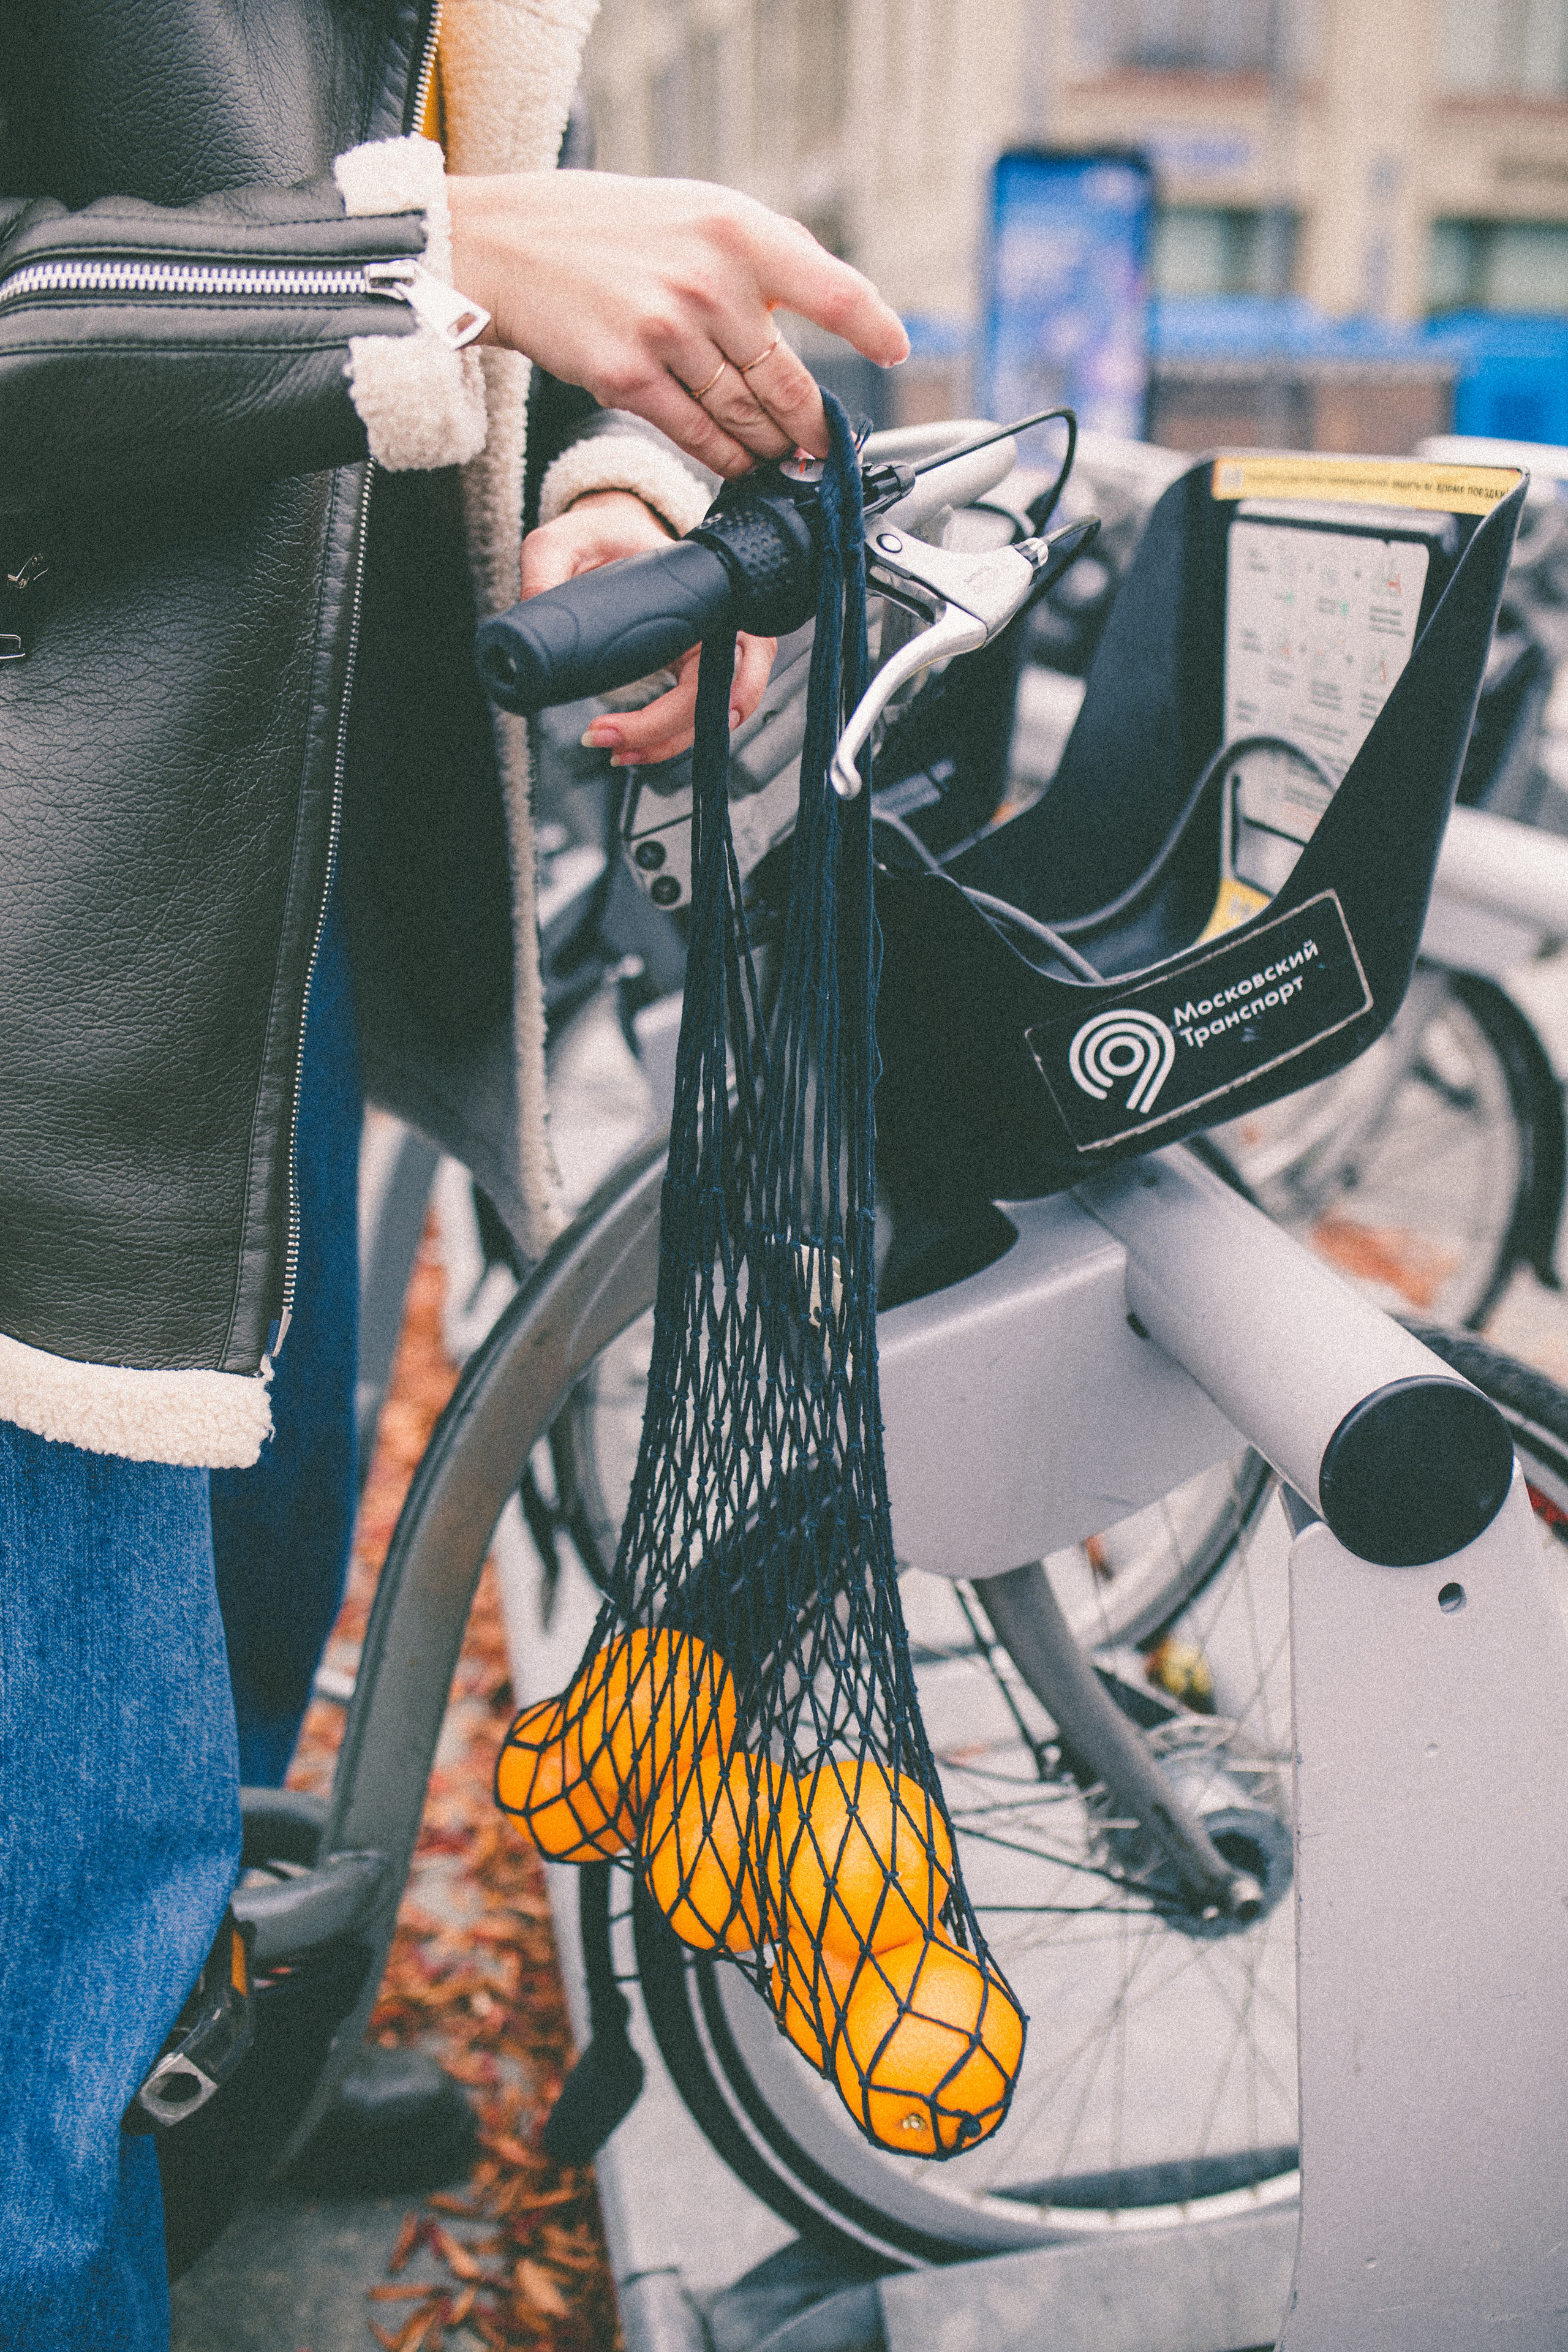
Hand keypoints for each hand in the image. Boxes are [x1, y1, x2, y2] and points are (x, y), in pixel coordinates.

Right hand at [448, 171, 907, 477]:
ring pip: (744, 415)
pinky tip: (739, 464)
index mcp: (736, 230)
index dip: (871, 327)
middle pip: (786, 380)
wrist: (510, 247)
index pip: (830, 287)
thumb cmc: (610, 231)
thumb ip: (762, 257)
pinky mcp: (627, 377)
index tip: (895, 351)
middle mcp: (707, 281)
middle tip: (828, 448)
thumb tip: (826, 311)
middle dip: (812, 426)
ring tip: (783, 459)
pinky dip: (726, 458)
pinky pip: (697, 435)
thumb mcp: (697, 212)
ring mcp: (666, 332)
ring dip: (771, 448)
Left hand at [520, 491, 776, 764]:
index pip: (719, 664)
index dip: (673, 711)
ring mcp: (714, 647)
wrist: (617, 534)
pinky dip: (671, 738)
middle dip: (672, 737)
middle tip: (614, 749)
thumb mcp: (565, 539)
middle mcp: (721, 623)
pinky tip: (631, 748)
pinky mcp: (698, 665)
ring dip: (672, 745)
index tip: (612, 725)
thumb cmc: (603, 531)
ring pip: (718, 715)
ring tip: (617, 754)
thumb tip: (531, 614)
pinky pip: (701, 711)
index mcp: (705, 593)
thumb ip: (545, 566)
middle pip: (727, 702)